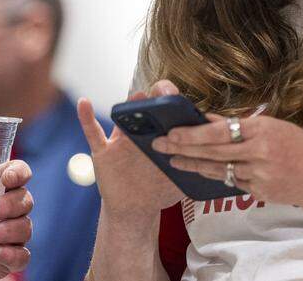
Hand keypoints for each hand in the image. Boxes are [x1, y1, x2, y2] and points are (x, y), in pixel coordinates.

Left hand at [0, 160, 32, 280]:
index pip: (19, 173)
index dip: (19, 172)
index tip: (8, 178)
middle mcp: (10, 212)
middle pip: (25, 199)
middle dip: (8, 204)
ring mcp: (14, 236)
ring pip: (24, 226)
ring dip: (5, 229)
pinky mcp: (12, 258)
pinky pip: (21, 255)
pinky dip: (9, 252)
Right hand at [77, 80, 184, 220]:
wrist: (135, 210)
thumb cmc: (159, 191)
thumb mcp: (179, 180)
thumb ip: (194, 170)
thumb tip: (218, 165)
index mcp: (161, 136)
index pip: (168, 112)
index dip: (175, 103)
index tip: (184, 99)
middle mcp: (141, 133)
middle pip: (146, 108)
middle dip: (154, 98)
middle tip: (163, 93)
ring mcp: (122, 140)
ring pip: (124, 118)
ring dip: (129, 105)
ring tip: (137, 96)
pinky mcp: (104, 152)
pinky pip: (93, 132)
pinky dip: (86, 117)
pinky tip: (84, 102)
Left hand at [153, 113, 302, 207]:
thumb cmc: (296, 145)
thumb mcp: (270, 126)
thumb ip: (237, 125)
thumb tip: (206, 118)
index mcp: (261, 130)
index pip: (218, 131)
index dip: (192, 133)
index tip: (171, 131)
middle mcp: (258, 153)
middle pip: (212, 151)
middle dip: (183, 148)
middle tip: (159, 144)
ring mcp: (258, 175)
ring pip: (218, 169)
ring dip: (193, 164)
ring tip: (172, 160)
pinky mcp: (258, 192)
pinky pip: (232, 181)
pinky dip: (215, 174)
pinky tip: (199, 169)